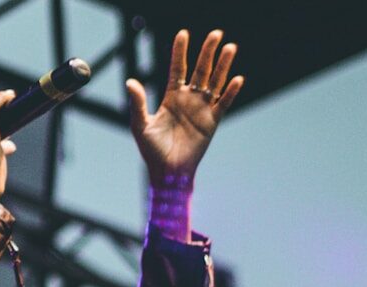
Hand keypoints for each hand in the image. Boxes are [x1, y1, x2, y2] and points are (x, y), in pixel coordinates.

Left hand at [126, 29, 243, 187]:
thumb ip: (137, 103)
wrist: (167, 172)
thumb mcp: (141, 125)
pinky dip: (230, 92)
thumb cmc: (152, 151)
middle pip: (200, 70)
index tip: (183, 34)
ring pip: (215, 82)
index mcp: (171, 98)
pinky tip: (236, 78)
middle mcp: (188, 100)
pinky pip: (223, 104)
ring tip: (230, 47)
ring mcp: (202, 110)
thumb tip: (130, 81)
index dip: (180, 52)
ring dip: (223, 66)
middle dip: (207, 52)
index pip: (178, 69)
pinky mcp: (212, 122)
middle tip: (216, 34)